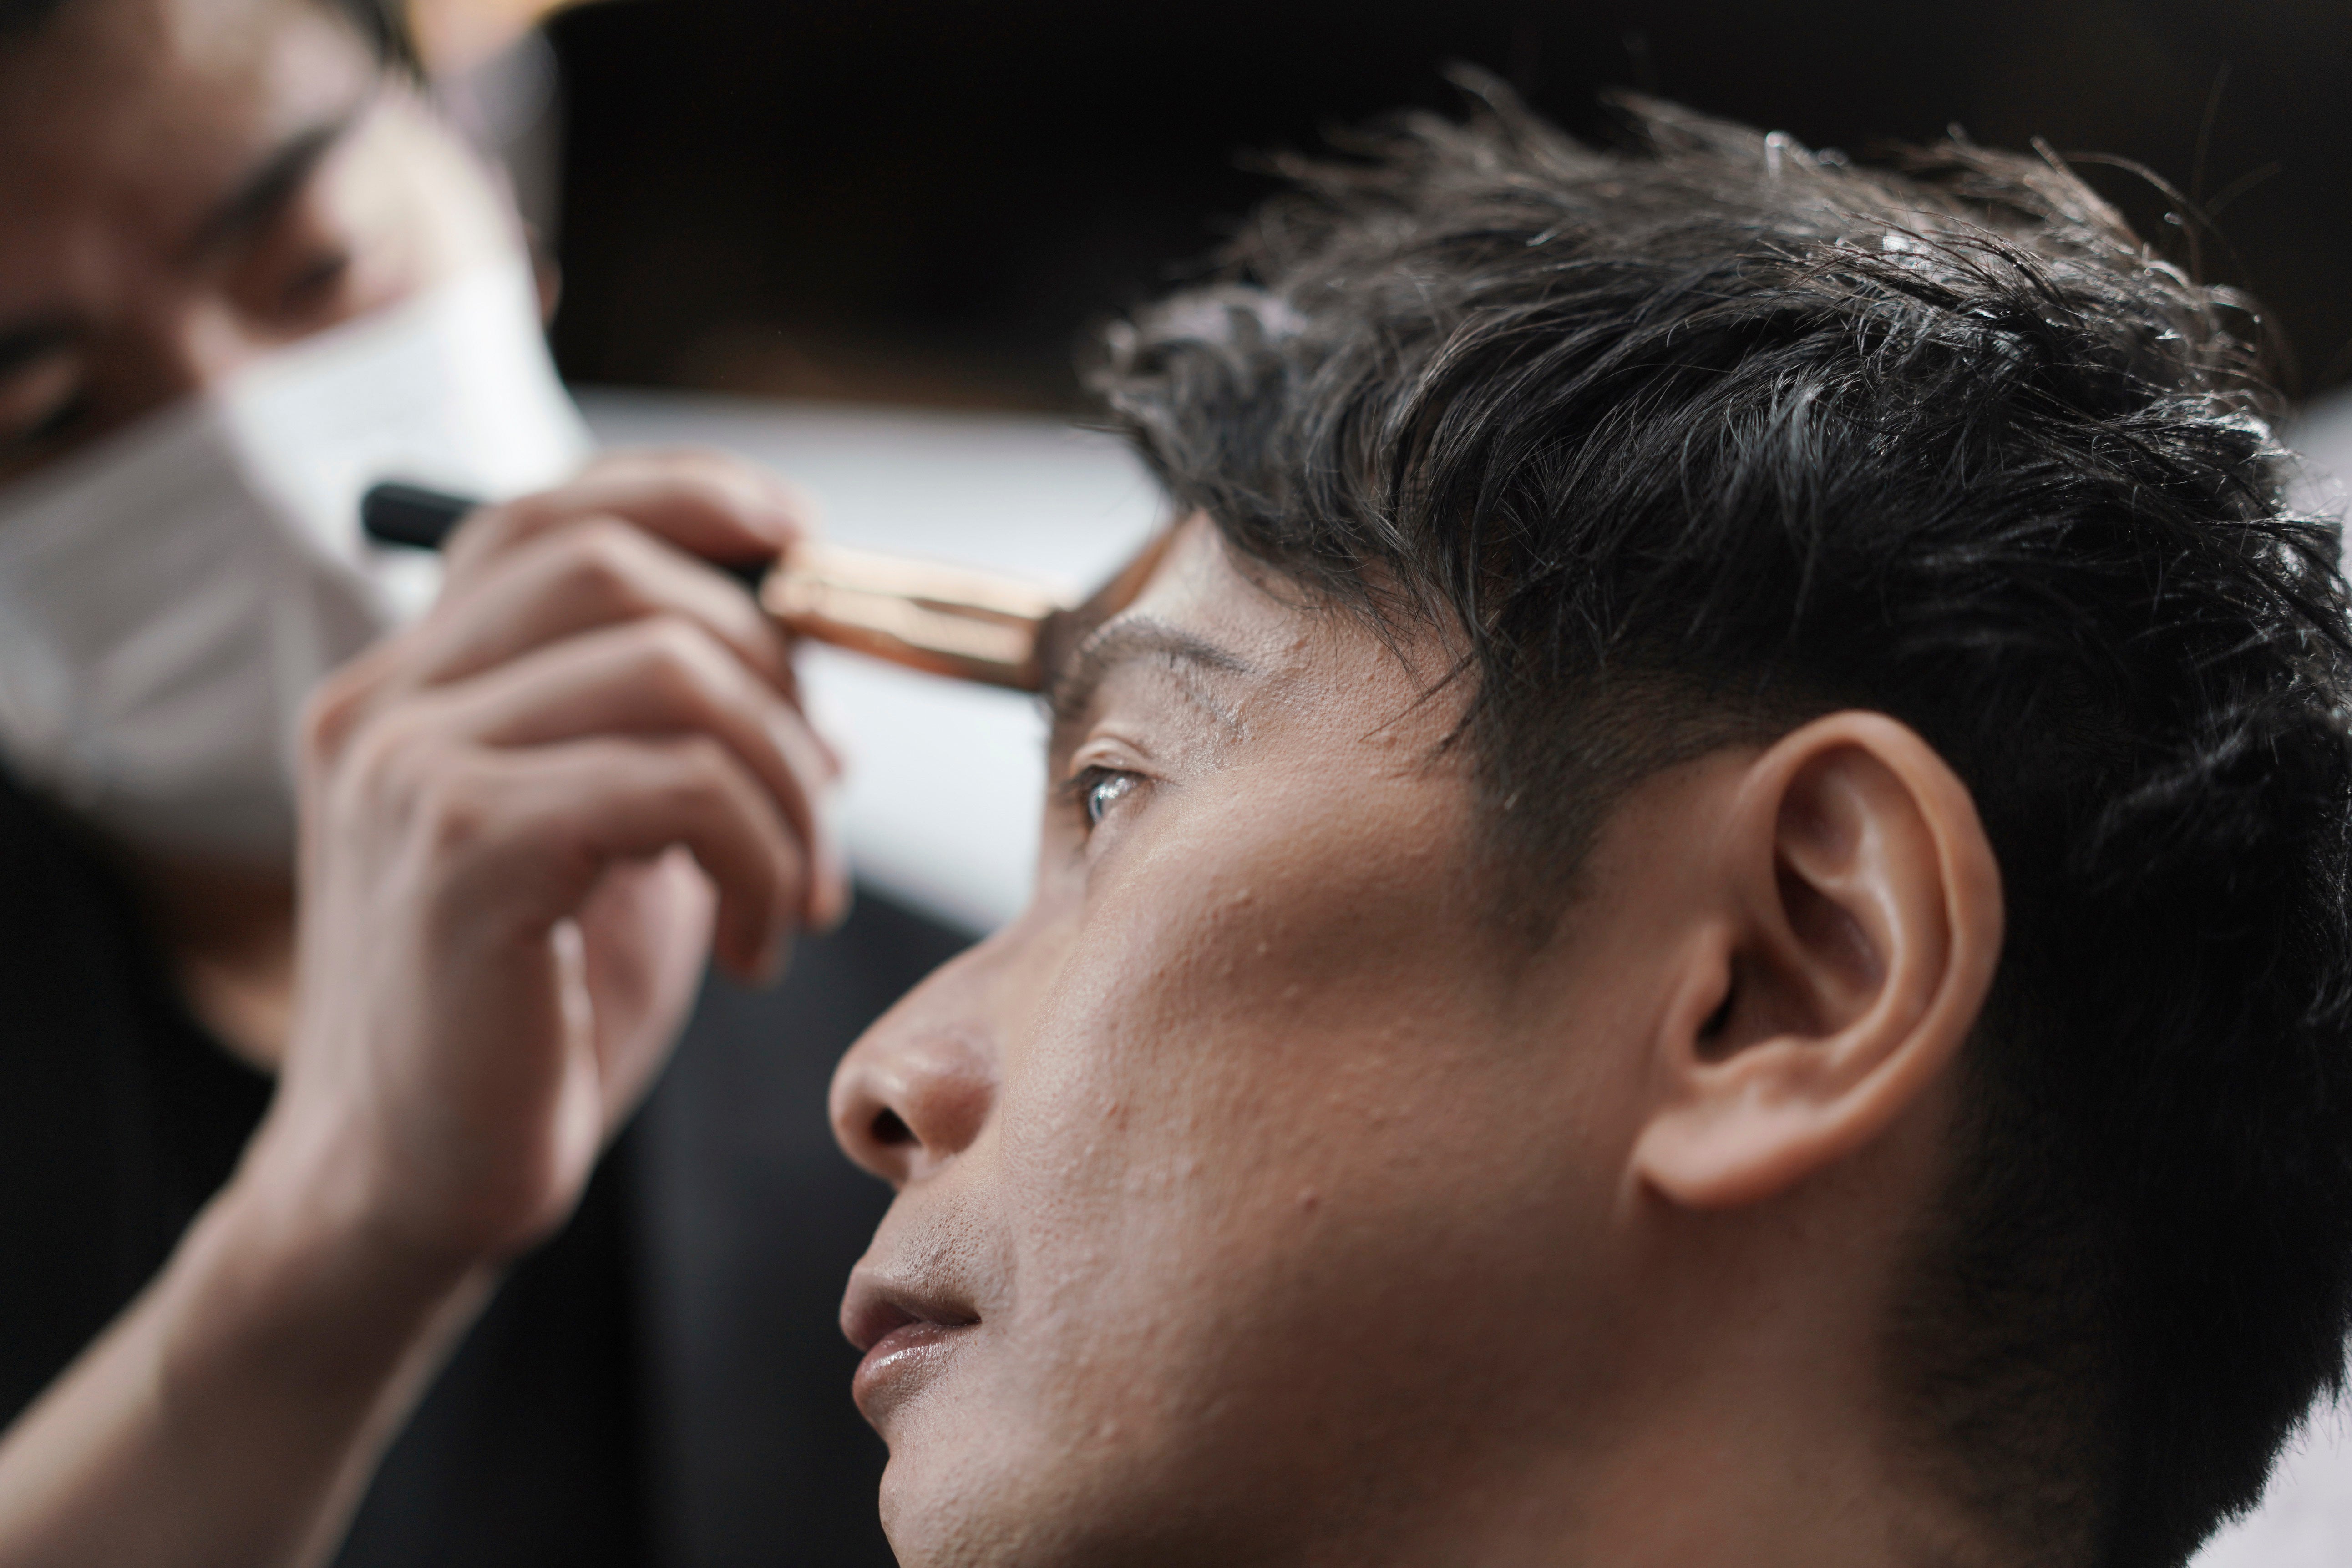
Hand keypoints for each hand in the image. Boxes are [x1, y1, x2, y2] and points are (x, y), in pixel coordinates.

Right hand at [253, 449, 846, 1265]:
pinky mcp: (460, 854)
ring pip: (671, 669)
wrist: (410, 1185)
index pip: (544, 516)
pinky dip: (763, 852)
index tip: (801, 542)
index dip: (684, 499)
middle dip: (768, 664)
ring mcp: (409, 771)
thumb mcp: (608, 843)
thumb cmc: (527, 1019)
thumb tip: (801, 656)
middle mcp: (384, 704)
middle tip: (818, 791)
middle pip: (617, 569)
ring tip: (797, 891)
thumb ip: (665, 734)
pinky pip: (679, 784)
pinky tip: (761, 944)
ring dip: (786, 779)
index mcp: (410, 686)